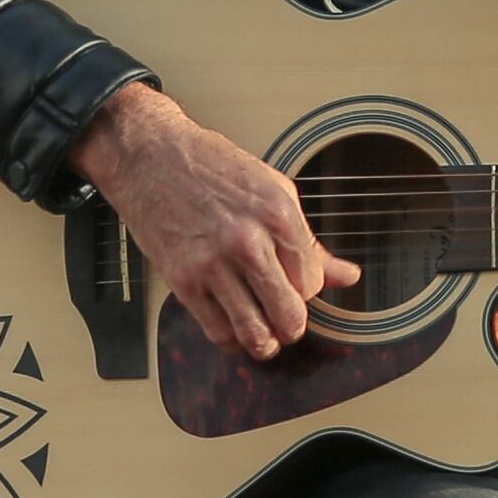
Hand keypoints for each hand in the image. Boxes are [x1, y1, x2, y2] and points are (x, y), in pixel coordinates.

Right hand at [77, 81, 356, 360]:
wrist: (148, 155)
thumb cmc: (210, 167)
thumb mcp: (273, 191)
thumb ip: (309, 241)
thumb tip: (348, 276)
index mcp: (278, 215)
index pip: (312, 282)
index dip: (307, 291)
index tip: (295, 286)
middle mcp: (248, 241)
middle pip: (289, 314)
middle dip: (292, 325)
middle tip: (286, 321)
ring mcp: (213, 264)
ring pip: (255, 333)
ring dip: (265, 342)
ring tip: (265, 335)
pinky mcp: (183, 280)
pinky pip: (217, 331)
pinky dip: (231, 340)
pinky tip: (234, 327)